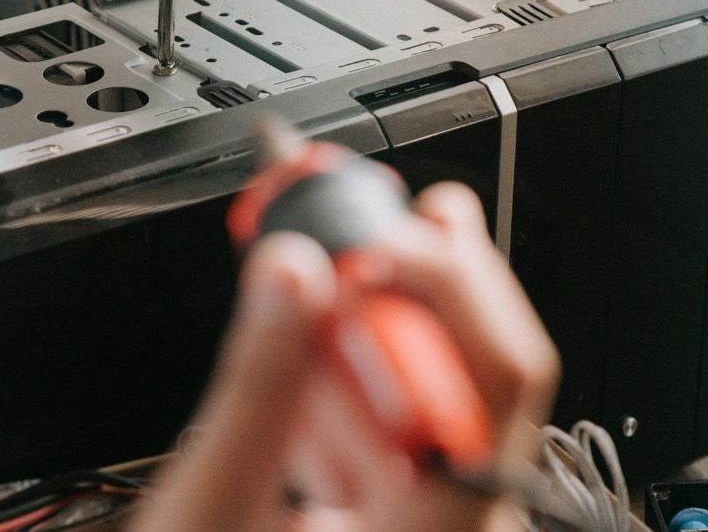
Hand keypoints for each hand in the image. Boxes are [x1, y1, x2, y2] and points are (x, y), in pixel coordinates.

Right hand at [130, 183, 559, 531]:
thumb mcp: (212, 512)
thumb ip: (258, 389)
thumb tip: (295, 272)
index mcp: (442, 530)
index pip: (495, 371)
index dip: (439, 277)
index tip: (357, 225)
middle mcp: (468, 527)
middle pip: (482, 364)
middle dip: (414, 274)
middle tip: (343, 208)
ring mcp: (441, 524)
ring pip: (447, 383)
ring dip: (384, 308)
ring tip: (322, 251)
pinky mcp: (405, 516)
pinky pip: (411, 418)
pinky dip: (364, 361)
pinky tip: (317, 336)